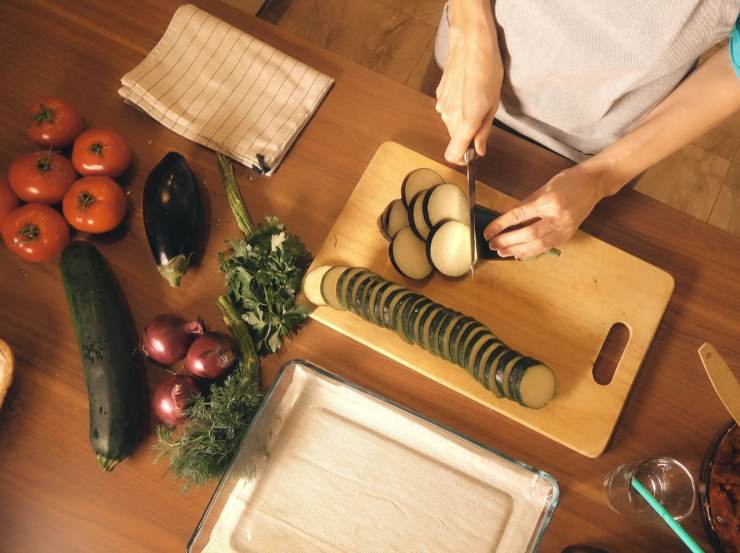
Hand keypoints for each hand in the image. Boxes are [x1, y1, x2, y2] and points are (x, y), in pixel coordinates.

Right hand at [436, 8, 501, 164]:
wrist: (472, 44)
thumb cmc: (487, 70)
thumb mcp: (493, 104)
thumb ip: (484, 131)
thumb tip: (479, 149)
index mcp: (465, 122)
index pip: (453, 154)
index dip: (462, 158)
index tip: (470, 155)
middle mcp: (449, 117)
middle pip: (454, 138)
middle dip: (466, 135)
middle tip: (482, 119)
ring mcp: (441, 106)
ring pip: (451, 124)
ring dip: (462, 119)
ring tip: (476, 100)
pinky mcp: (439, 96)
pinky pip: (447, 110)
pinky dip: (456, 107)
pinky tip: (466, 91)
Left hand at [483, 164, 606, 258]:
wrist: (594, 183)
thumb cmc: (568, 181)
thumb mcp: (543, 187)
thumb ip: (525, 203)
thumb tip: (507, 216)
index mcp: (548, 202)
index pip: (519, 216)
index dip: (501, 225)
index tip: (488, 232)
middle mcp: (557, 217)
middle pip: (528, 234)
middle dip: (508, 242)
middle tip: (492, 245)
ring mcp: (565, 228)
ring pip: (538, 245)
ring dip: (518, 250)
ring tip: (502, 252)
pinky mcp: (569, 234)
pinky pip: (548, 247)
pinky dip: (532, 252)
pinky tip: (520, 254)